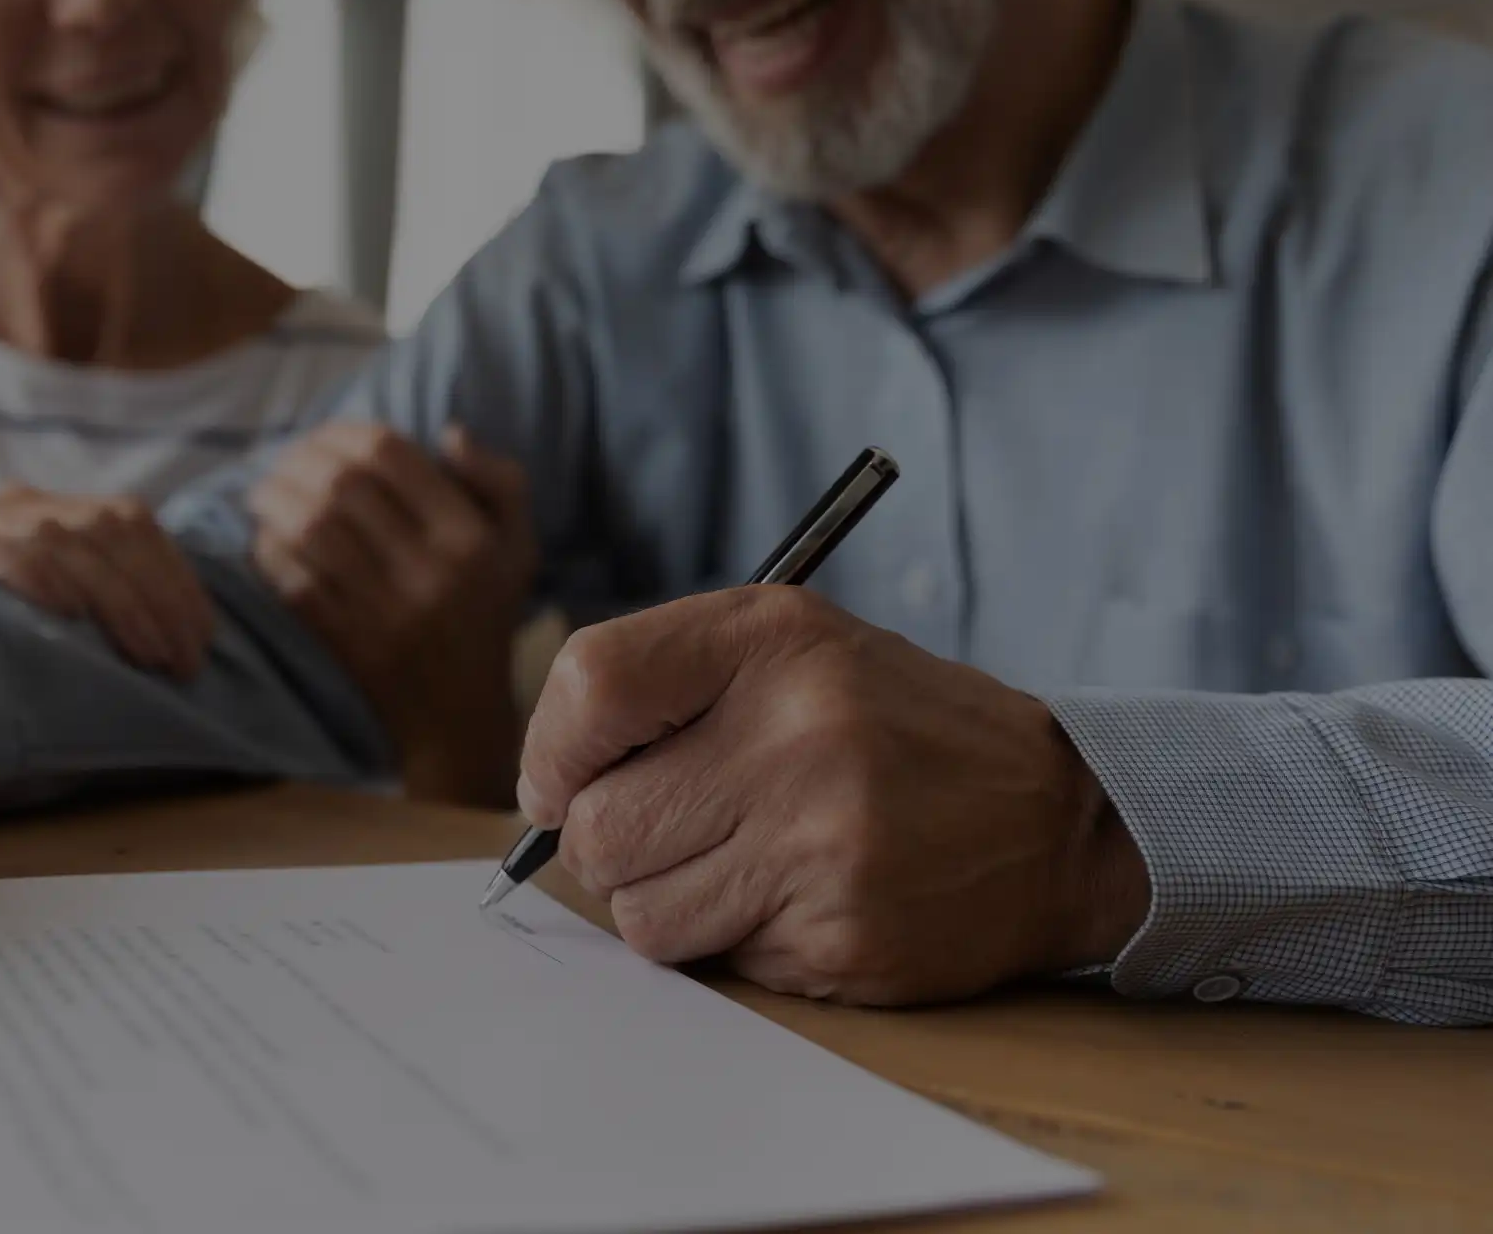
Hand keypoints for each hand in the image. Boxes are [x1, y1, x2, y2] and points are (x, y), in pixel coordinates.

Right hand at [0, 487, 213, 679]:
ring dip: (122, 604)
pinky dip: (45, 583)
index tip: (204, 634)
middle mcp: (13, 503)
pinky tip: (74, 617)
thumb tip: (169, 646)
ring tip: (153, 657)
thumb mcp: (23, 605)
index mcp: (43, 509)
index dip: (175, 576)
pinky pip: (6, 555)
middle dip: (160, 599)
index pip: (131, 521)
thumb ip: (81, 600)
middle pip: (111, 531)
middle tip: (187, 661)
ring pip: (69, 543)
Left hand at [248, 423, 537, 806]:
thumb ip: (498, 482)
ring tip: (261, 493)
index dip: (344, 433)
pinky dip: (270, 553)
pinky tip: (264, 540)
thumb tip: (449, 432)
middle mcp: (430, 571)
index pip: (391, 454)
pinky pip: (295, 582)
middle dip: (298, 461)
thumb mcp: (517, 548)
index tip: (323, 438)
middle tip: (280, 461)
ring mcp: (387, 611)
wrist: (459, 717)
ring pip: (311, 530)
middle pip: (342, 485)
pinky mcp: (350, 644)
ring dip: (274, 501)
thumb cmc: (484, 617)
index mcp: (468, 537)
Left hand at [517, 588, 1151, 1005]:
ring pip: (639, 913)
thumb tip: (542, 790)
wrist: (1058, 818)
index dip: (551, 751)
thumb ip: (661, 688)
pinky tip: (797, 900)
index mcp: (773, 640)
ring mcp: (824, 841)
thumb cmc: (892, 729)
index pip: (591, 686)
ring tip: (741, 864)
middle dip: (607, 845)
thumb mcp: (791, 652)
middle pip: (597, 826)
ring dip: (666, 903)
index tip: (562, 782)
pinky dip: (734, 943)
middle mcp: (799, 732)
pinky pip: (714, 962)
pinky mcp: (843, 934)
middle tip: (668, 832)